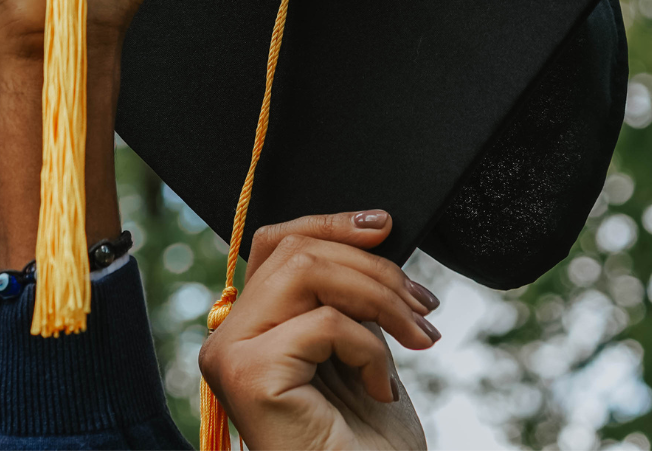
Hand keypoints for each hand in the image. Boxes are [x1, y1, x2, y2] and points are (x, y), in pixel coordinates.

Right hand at [199, 212, 437, 450]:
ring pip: (306, 271)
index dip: (330, 223)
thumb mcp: (360, 351)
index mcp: (247, 329)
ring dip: (379, 296)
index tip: (386, 225)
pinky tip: (382, 390)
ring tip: (419, 339)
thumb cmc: (364, 448)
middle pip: (294, 249)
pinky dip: (371, 350)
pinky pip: (324, 323)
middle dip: (372, 267)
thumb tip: (369, 235)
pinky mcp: (250, 374)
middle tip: (425, 308)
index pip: (275, 243)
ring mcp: (231, 354)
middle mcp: (226, 337)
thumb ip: (346, 300)